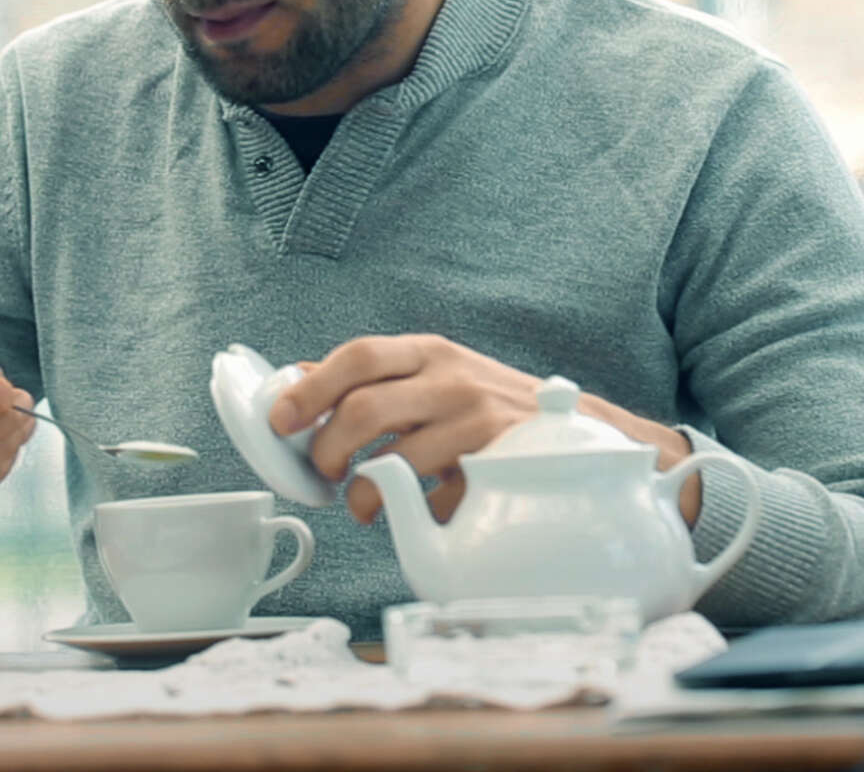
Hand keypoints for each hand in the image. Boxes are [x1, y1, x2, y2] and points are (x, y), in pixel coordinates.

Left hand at [268, 333, 699, 525]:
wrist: (584, 432)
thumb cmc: (490, 407)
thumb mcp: (435, 375)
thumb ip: (375, 378)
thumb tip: (296, 380)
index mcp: (429, 351)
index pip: (358, 356)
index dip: (310, 388)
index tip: (279, 420)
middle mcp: (454, 379)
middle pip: (366, 411)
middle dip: (328, 452)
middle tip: (321, 475)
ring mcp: (480, 424)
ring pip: (394, 463)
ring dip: (362, 495)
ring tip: (359, 504)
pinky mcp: (499, 468)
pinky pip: (435, 500)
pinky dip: (416, 512)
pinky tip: (417, 510)